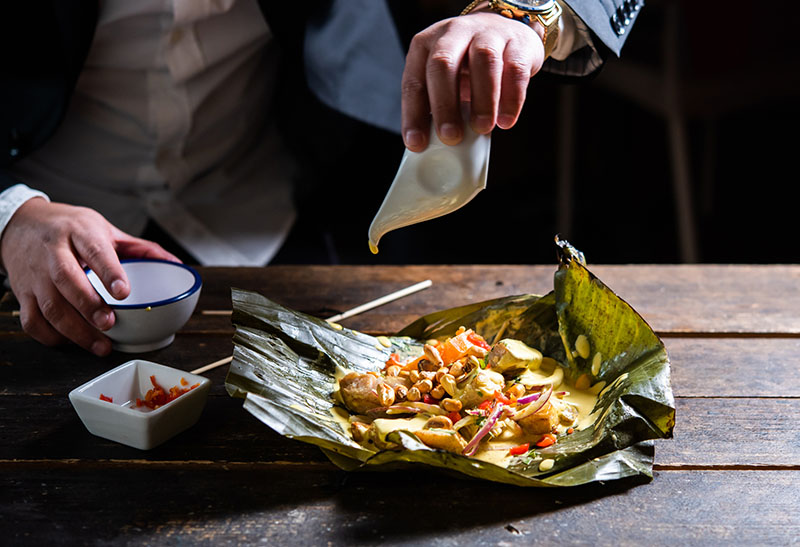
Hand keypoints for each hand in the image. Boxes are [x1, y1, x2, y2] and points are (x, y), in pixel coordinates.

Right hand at [0, 198, 178, 355]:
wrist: (22, 224)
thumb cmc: (70, 229)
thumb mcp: (105, 229)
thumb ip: (141, 248)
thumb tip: (176, 263)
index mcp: (80, 232)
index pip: (95, 251)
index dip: (110, 272)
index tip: (124, 292)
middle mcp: (54, 252)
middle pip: (67, 279)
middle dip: (89, 305)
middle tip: (110, 324)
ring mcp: (35, 274)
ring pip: (49, 305)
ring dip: (75, 329)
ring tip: (100, 344)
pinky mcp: (23, 293)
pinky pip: (32, 320)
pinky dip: (51, 336)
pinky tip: (72, 342)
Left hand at [401, 11, 544, 151]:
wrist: (507, 30)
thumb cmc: (469, 64)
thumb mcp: (446, 79)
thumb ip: (438, 105)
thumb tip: (434, 146)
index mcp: (425, 46)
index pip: (414, 81)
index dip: (413, 114)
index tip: (417, 143)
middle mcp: (453, 34)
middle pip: (443, 64)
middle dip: (444, 105)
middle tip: (450, 136)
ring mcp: (486, 33)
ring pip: (483, 61)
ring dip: (482, 100)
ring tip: (481, 128)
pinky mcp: (517, 42)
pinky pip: (514, 69)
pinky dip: (511, 98)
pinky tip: (505, 121)